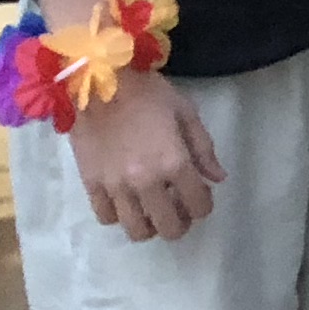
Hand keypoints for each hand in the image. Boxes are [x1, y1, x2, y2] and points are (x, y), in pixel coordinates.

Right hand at [71, 73, 224, 241]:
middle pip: (169, 227)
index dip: (204, 205)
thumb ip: (203, 149)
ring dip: (150, 225)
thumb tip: (217, 178)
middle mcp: (146, 182)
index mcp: (174, 163)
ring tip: (151, 211)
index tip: (200, 194)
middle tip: (178, 208)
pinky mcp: (91, 183)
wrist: (97, 79)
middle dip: (180, 222)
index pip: (198, 206)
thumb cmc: (147, 91)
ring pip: (137, 231)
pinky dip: (119, 215)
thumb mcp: (185, 112)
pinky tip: (125, 202)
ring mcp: (116, 186)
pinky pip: (106, 217)